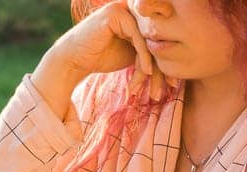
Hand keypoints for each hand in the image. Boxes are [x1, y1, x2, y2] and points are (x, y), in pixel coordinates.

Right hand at [32, 1, 165, 117]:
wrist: (72, 59)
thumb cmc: (98, 58)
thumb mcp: (130, 56)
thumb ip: (147, 53)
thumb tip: (173, 66)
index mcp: (136, 16)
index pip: (156, 41)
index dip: (165, 65)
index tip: (174, 86)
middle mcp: (131, 9)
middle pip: (154, 40)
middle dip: (162, 69)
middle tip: (172, 89)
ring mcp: (123, 9)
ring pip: (147, 40)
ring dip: (152, 68)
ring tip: (155, 89)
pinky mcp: (116, 14)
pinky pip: (137, 37)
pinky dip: (143, 57)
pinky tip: (144, 72)